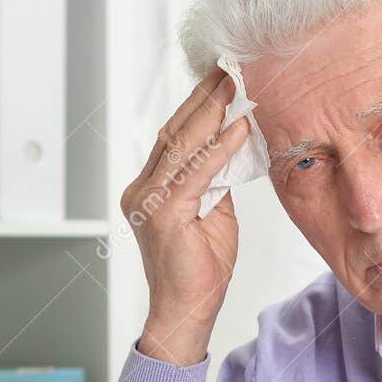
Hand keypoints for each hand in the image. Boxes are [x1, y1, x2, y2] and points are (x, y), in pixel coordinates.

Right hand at [122, 64, 251, 366]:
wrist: (186, 314)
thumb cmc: (200, 272)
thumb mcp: (214, 215)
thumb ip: (215, 182)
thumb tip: (232, 150)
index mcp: (150, 188)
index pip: (175, 137)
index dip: (197, 105)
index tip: (221, 77)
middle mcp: (142, 190)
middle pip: (175, 132)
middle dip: (204, 97)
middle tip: (230, 66)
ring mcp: (148, 201)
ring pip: (183, 146)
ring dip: (212, 112)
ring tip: (236, 84)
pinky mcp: (162, 215)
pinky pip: (196, 173)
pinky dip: (219, 149)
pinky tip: (239, 128)